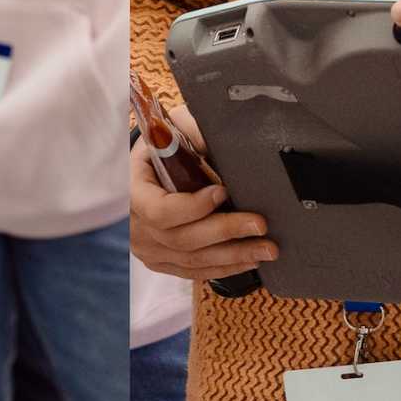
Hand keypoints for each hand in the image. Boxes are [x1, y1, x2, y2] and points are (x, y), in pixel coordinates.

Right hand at [130, 103, 275, 282]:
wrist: (146, 170)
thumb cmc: (162, 148)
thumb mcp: (171, 129)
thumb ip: (190, 129)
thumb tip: (212, 138)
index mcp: (133, 194)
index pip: (160, 211)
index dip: (192, 207)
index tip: (222, 191)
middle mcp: (138, 228)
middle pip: (183, 239)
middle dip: (225, 232)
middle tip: (260, 225)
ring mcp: (150, 250)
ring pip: (193, 261)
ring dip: (234, 255)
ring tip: (267, 248)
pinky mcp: (164, 262)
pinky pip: (195, 272)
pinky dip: (225, 267)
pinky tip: (250, 260)